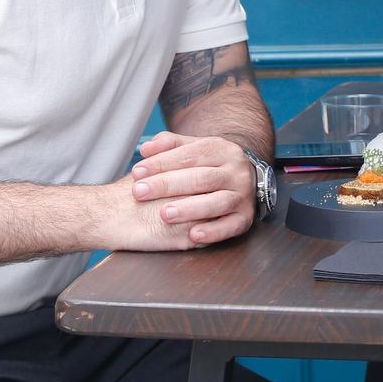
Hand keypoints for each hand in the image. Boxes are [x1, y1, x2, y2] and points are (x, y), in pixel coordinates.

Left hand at [125, 132, 256, 246]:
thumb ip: (169, 145)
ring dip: (190, 209)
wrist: (243, 180)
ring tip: (164, 214)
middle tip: (140, 192)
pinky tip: (193, 236)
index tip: (137, 172)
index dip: (162, 163)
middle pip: (201, 178)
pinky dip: (213, 232)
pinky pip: (231, 227)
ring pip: (217, 202)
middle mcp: (237, 171)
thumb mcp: (193, 149)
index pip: (190, 154)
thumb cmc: (209, 166)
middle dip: (167, 185)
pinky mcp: (246, 219)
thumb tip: (146, 149)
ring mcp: (243, 196)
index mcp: (223, 150)